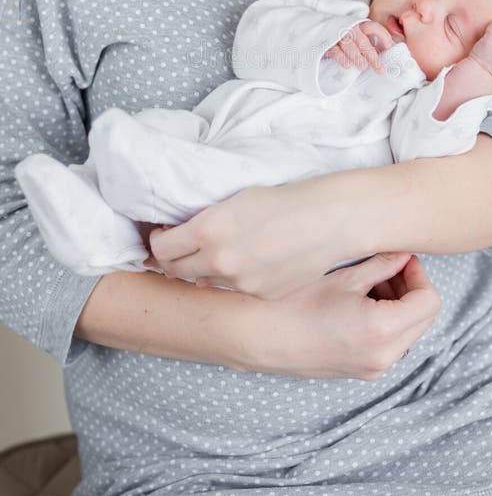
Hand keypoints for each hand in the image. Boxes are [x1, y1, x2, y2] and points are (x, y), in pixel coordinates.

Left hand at [145, 179, 357, 297]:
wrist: (327, 219)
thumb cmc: (282, 200)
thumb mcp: (236, 201)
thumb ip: (206, 225)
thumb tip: (184, 249)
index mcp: (208, 229)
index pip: (162, 248)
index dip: (159, 241)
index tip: (164, 235)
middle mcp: (219, 260)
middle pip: (177, 270)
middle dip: (175, 259)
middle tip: (183, 247)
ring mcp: (240, 282)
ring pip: (206, 281)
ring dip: (207, 269)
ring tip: (228, 250)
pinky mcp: (260, 295)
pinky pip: (236, 290)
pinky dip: (237, 278)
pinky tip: (256, 260)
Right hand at [244, 252, 440, 379]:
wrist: (258, 336)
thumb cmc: (294, 302)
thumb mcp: (343, 278)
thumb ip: (382, 264)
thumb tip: (405, 252)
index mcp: (381, 330)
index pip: (429, 301)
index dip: (418, 274)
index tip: (400, 258)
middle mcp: (383, 356)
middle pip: (423, 318)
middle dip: (410, 288)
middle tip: (385, 266)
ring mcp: (373, 369)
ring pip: (408, 331)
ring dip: (399, 303)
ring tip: (366, 282)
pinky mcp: (362, 372)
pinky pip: (391, 344)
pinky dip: (386, 320)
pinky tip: (357, 301)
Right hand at [323, 20, 392, 73]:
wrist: (319, 29)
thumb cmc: (343, 37)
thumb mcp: (357, 37)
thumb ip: (369, 44)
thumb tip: (383, 54)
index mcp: (359, 25)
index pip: (373, 28)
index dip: (383, 36)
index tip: (389, 47)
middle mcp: (349, 29)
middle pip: (363, 41)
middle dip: (372, 56)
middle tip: (379, 69)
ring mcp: (337, 35)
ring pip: (349, 45)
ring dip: (357, 57)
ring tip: (363, 67)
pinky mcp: (327, 43)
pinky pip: (335, 50)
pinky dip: (341, 57)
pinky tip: (347, 65)